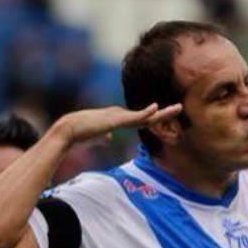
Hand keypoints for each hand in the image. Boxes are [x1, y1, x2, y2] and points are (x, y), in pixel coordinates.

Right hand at [50, 103, 183, 144]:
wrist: (68, 131)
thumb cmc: (80, 135)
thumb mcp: (97, 137)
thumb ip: (105, 137)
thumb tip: (110, 139)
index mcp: (119, 120)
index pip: (142, 119)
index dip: (155, 118)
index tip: (168, 116)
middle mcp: (121, 115)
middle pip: (148, 115)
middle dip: (164, 113)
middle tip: (179, 108)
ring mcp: (118, 117)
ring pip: (145, 116)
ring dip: (162, 113)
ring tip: (177, 108)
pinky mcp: (113, 120)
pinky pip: (133, 116)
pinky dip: (145, 113)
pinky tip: (155, 108)